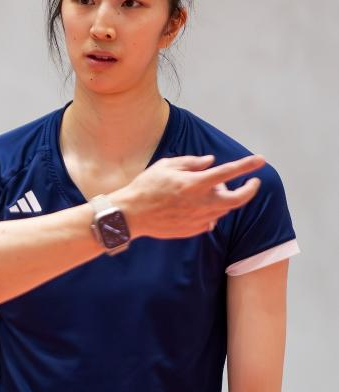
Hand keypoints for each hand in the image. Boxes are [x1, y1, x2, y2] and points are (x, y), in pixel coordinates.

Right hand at [117, 153, 264, 239]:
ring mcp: (198, 219)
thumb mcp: (166, 166)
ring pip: (223, 210)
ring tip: (208, 191)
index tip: (260, 160)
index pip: (229, 172)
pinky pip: (210, 221)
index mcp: (195, 183)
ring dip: (223, 199)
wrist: (130, 215)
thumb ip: (191, 162)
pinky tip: (197, 207)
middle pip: (237, 200)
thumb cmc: (146, 187)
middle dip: (249, 190)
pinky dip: (210, 213)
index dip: (247, 165)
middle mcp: (200, 203)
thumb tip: (211, 162)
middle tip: (252, 183)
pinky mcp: (192, 230)